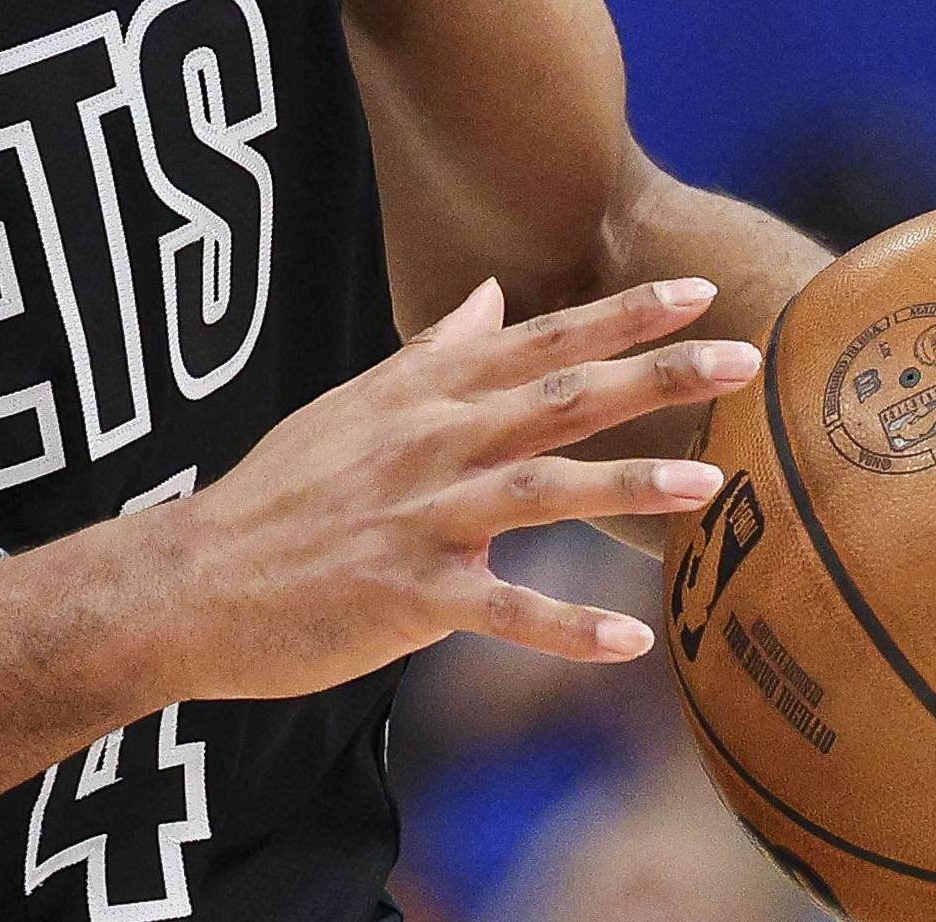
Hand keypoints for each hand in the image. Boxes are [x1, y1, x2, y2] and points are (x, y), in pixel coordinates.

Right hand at [128, 277, 764, 704]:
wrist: (190, 581)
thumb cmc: (278, 495)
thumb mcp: (352, 406)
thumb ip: (433, 354)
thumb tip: (492, 296)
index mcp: (422, 396)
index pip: (538, 341)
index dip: (621, 316)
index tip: (699, 291)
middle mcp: (429, 443)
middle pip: (559, 397)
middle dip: (654, 375)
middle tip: (745, 358)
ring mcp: (418, 516)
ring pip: (540, 490)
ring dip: (628, 486)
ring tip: (711, 484)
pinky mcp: (406, 594)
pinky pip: (500, 609)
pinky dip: (566, 626)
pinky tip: (631, 643)